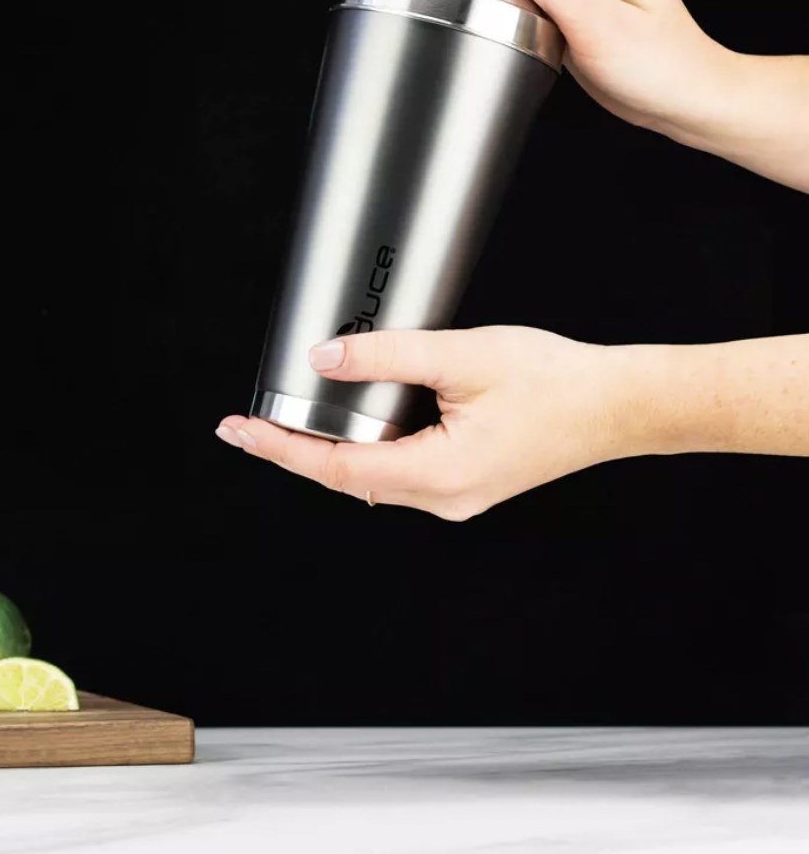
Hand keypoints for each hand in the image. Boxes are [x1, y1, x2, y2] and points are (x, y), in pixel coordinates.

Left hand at [216, 327, 629, 520]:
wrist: (615, 404)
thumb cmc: (554, 380)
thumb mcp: (462, 356)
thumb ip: (387, 355)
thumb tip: (324, 359)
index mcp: (439, 474)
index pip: (336, 469)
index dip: (279, 449)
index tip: (238, 431)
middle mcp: (443, 498)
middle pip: (347, 477)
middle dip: (295, 449)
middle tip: (250, 421)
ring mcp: (455, 495)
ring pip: (372, 475)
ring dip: (331, 447)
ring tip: (290, 418)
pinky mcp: (464, 481)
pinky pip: (399, 467)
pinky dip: (367, 445)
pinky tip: (353, 420)